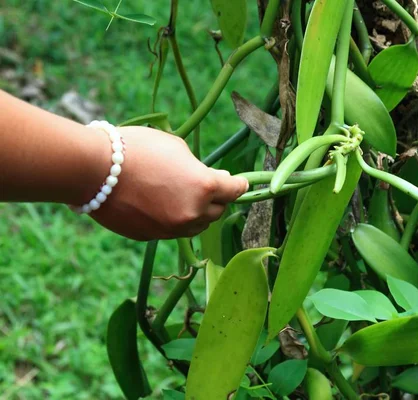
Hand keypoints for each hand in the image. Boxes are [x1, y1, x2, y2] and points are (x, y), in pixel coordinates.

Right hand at [88, 126, 247, 240]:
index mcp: (204, 187)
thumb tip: (212, 179)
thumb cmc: (138, 149)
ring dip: (197, 213)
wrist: (94, 170)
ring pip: (197, 225)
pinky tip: (161, 204)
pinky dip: (174, 219)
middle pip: (217, 211)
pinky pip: (172, 229)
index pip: (234, 190)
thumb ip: (199, 168)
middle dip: (216, 198)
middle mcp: (193, 213)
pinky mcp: (153, 237)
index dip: (240, 185)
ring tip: (184, 196)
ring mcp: (172, 229)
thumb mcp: (177, 148)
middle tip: (208, 185)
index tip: (241, 182)